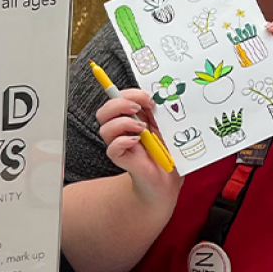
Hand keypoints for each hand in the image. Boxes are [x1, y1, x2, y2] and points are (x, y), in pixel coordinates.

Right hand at [95, 90, 182, 205]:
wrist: (168, 178)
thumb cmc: (167, 151)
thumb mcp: (165, 126)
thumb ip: (158, 112)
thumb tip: (157, 97)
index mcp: (130, 117)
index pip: (118, 98)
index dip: (129, 94)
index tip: (148, 98)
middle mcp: (121, 129)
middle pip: (104, 111)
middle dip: (119, 104)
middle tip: (138, 108)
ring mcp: (120, 144)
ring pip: (104, 128)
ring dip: (122, 123)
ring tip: (141, 128)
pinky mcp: (121, 159)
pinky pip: (112, 148)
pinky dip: (123, 141)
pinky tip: (137, 141)